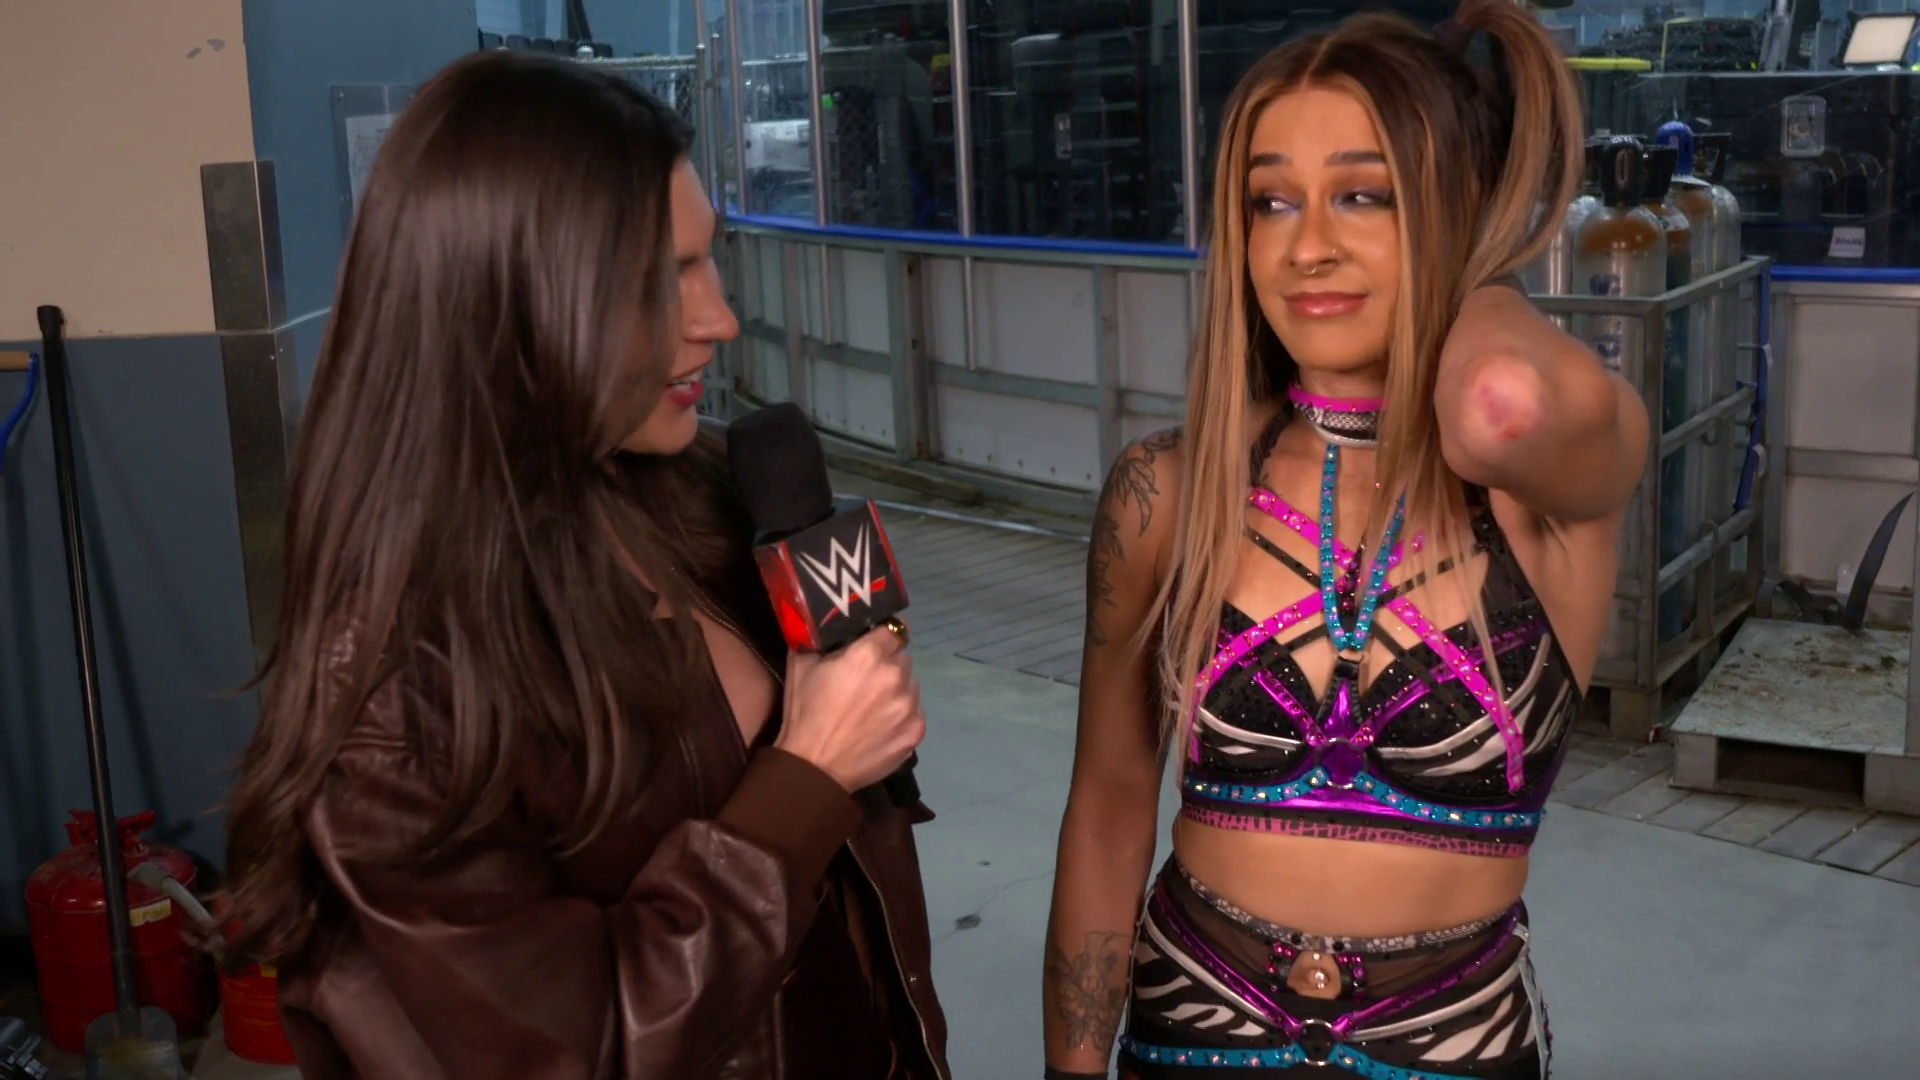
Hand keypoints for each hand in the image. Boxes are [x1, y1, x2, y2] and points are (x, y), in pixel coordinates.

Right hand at [776, 624, 924, 791]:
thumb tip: (827, 628)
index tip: (876, 644)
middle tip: (867, 681)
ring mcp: (910, 705)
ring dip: (897, 691)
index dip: (884, 636)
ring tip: (874, 708)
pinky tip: (882, 727)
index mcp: (869, 654)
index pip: (894, 629)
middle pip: (902, 658)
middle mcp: (896, 675)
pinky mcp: (916, 732)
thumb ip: (821, 640)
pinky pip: (915, 713)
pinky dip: (902, 717)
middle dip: (888, 665)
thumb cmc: (804, 714)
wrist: (814, 767)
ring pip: (911, 686)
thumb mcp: (801, 664)